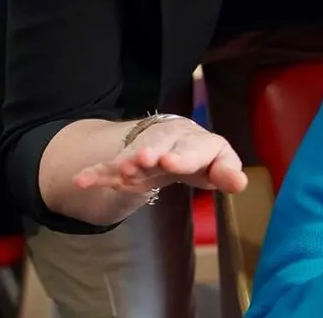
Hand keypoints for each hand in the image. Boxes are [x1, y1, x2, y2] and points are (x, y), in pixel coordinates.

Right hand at [72, 115, 247, 195]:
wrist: (173, 139)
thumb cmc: (201, 157)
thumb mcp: (218, 164)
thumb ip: (227, 173)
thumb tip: (241, 182)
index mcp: (197, 141)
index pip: (194, 148)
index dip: (182, 156)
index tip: (170, 163)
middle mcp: (169, 141)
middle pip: (160, 146)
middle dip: (152, 152)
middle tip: (143, 160)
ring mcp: (145, 149)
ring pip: (134, 154)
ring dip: (126, 161)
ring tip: (119, 171)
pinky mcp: (125, 160)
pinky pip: (109, 167)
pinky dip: (96, 174)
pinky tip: (81, 181)